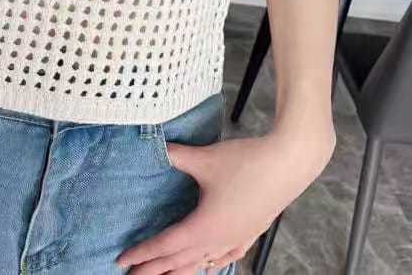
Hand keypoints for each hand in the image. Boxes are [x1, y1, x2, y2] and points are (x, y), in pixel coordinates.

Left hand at [115, 127, 335, 273]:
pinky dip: (213, 264)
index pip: (166, 245)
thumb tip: (157, 148)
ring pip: (204, 262)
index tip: (123, 260)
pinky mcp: (251, 231)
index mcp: (205, 226)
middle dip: (156, 269)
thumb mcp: (205, 158)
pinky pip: (227, 255)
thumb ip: (177, 155)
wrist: (288, 163)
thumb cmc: (246, 163)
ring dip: (182, 270)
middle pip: (181, 261)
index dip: (144, 253)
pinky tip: (210, 266)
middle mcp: (220, 239)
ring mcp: (237, 238)